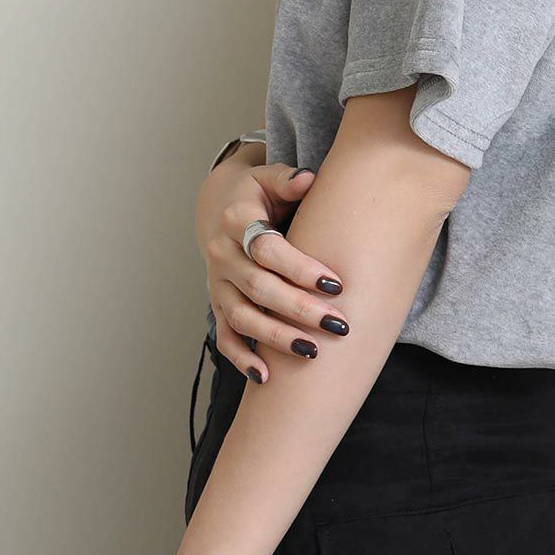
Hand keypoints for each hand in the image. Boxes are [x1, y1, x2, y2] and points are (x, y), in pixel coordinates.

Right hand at [195, 159, 349, 382]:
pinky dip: (241, 358)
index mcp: (237, 220)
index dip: (300, 268)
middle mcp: (222, 254)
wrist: (220, 206)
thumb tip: (309, 179)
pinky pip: (225, 335)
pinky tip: (266, 377)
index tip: (336, 284)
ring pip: (241, 316)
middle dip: (297, 310)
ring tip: (312, 352)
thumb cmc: (258, 193)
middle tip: (337, 325)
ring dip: (274, 338)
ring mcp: (217, 282)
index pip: (267, 249)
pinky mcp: (217, 303)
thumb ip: (289, 180)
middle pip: (258, 288)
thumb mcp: (270, 177)